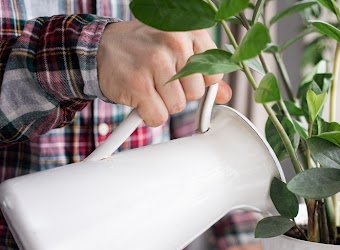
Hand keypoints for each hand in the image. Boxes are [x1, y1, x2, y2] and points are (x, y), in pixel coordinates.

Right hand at [97, 21, 231, 126]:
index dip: (198, 82)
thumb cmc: (145, 50)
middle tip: (161, 79)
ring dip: (163, 104)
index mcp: (189, 31)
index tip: (181, 75)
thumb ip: (204, 72)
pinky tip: (140, 97)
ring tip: (149, 86)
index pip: (213, 75)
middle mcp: (174, 42)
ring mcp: (155, 62)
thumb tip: (226, 95)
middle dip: (180, 93)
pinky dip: (149, 115)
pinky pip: (158, 117)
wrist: (101, 48)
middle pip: (196, 92)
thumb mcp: (178, 52)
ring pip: (177, 106)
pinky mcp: (138, 84)